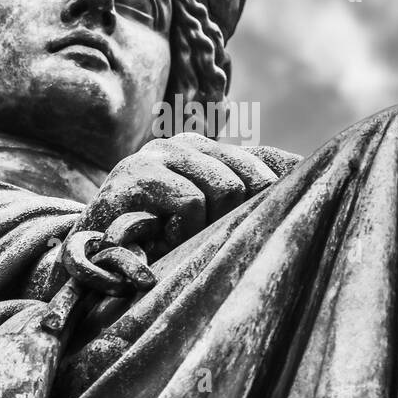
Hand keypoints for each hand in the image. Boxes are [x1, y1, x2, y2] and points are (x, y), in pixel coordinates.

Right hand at [75, 133, 299, 256]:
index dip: (277, 196)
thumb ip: (246, 199)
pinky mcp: (136, 174)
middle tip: (207, 236)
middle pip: (254, 178)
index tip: (268, 220)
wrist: (89, 255)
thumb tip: (308, 176)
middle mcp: (186, 143)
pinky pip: (191, 200)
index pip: (268, 163)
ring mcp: (160, 154)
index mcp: (208, 151)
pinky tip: (165, 237)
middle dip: (240, 215)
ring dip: (208, 225)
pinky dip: (185, 228)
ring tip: (181, 236)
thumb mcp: (207, 221)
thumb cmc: (155, 243)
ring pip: (227, 187)